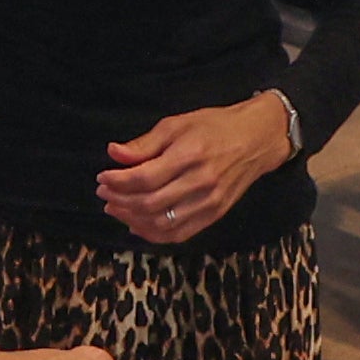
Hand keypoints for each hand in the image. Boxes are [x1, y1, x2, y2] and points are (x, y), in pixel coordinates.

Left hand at [98, 92, 295, 245]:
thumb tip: (113, 154)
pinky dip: (153, 234)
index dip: (118, 181)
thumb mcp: (177, 124)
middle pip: (149, 203)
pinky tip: (137, 225)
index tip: (102, 177)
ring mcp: (209, 203)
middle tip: (104, 194)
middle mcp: (201, 183)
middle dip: (120, 201)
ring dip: (132, 219)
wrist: (256, 140)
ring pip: (161, 223)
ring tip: (116, 208)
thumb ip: (145, 144)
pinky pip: (179, 234)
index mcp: (190, 155)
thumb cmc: (214, 127)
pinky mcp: (214, 215)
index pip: (144, 178)